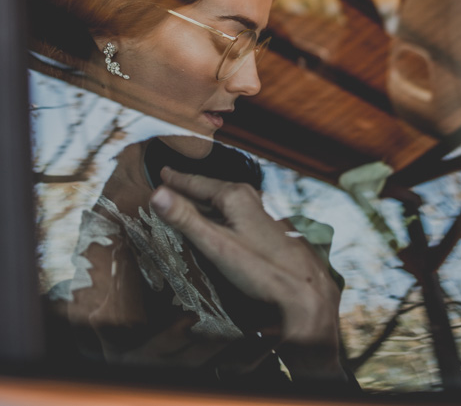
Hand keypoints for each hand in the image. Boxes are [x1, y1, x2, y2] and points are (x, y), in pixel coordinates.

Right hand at [149, 168, 344, 379]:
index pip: (197, 183)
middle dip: (190, 187)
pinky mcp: (264, 229)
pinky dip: (218, 214)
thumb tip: (157, 194)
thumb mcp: (216, 245)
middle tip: (172, 182)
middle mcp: (249, 199)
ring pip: (224, 202)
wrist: (303, 288)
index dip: (177, 179)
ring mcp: (259, 214)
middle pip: (211, 190)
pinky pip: (234, 214)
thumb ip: (186, 219)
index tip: (163, 172)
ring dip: (204, 201)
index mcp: (235, 196)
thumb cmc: (261, 268)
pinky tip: (216, 223)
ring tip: (189, 199)